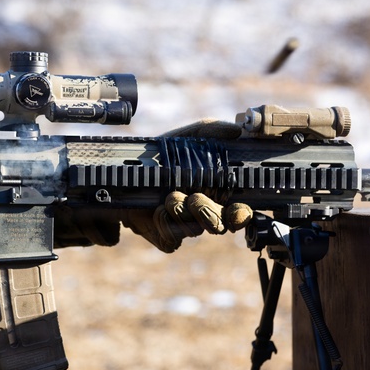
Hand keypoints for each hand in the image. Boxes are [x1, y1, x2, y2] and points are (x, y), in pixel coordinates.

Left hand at [123, 118, 252, 251]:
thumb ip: (211, 130)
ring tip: (171, 196)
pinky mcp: (165, 236)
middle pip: (220, 225)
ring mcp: (185, 227)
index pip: (240, 212)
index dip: (242, 214)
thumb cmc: (164, 155)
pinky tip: (157, 209)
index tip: (237, 208)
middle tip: (195, 198)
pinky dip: (165, 222)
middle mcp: (204, 213)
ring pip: (194, 231)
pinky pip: (171, 238)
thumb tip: (235, 130)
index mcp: (218, 194)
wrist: (127, 171)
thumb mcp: (187, 137)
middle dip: (209, 213)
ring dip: (184, 213)